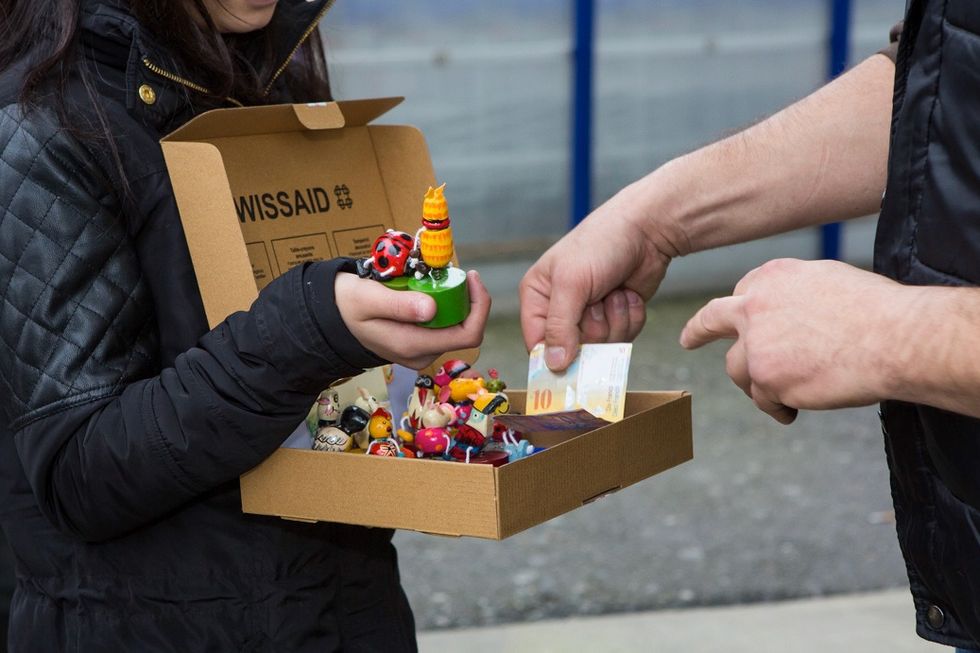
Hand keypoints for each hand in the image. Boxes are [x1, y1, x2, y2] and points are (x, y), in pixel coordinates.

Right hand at [336, 270, 490, 369]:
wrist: (333, 316)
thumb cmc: (348, 305)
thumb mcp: (368, 298)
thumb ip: (399, 305)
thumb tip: (432, 308)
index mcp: (413, 345)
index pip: (468, 335)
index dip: (480, 306)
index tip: (471, 277)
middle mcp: (422, 353)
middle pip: (465, 328)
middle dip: (466, 298)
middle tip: (452, 271)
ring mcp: (422, 350)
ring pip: (455, 325)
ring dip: (454, 299)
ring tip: (438, 276)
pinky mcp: (420, 343)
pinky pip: (443, 324)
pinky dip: (444, 303)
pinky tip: (430, 287)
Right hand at [519, 184, 674, 370]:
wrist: (647, 229)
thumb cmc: (602, 243)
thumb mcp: (572, 282)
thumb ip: (560, 325)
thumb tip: (553, 365)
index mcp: (538, 297)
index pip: (536, 344)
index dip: (554, 357)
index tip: (573, 363)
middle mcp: (561, 309)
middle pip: (574, 350)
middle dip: (594, 327)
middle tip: (599, 301)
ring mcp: (590, 314)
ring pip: (602, 346)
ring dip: (615, 320)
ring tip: (615, 291)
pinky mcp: (616, 317)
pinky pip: (624, 338)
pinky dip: (630, 317)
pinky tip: (627, 293)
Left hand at [679, 258, 904, 422]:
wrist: (895, 338)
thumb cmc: (875, 310)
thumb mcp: (826, 281)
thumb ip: (793, 296)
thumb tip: (785, 312)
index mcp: (770, 277)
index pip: (740, 295)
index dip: (738, 313)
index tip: (724, 319)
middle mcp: (753, 307)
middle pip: (713, 322)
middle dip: (697, 331)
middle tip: (688, 340)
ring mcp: (756, 345)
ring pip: (739, 370)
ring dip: (758, 383)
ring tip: (786, 393)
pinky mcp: (766, 380)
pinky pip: (763, 400)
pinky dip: (777, 408)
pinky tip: (792, 411)